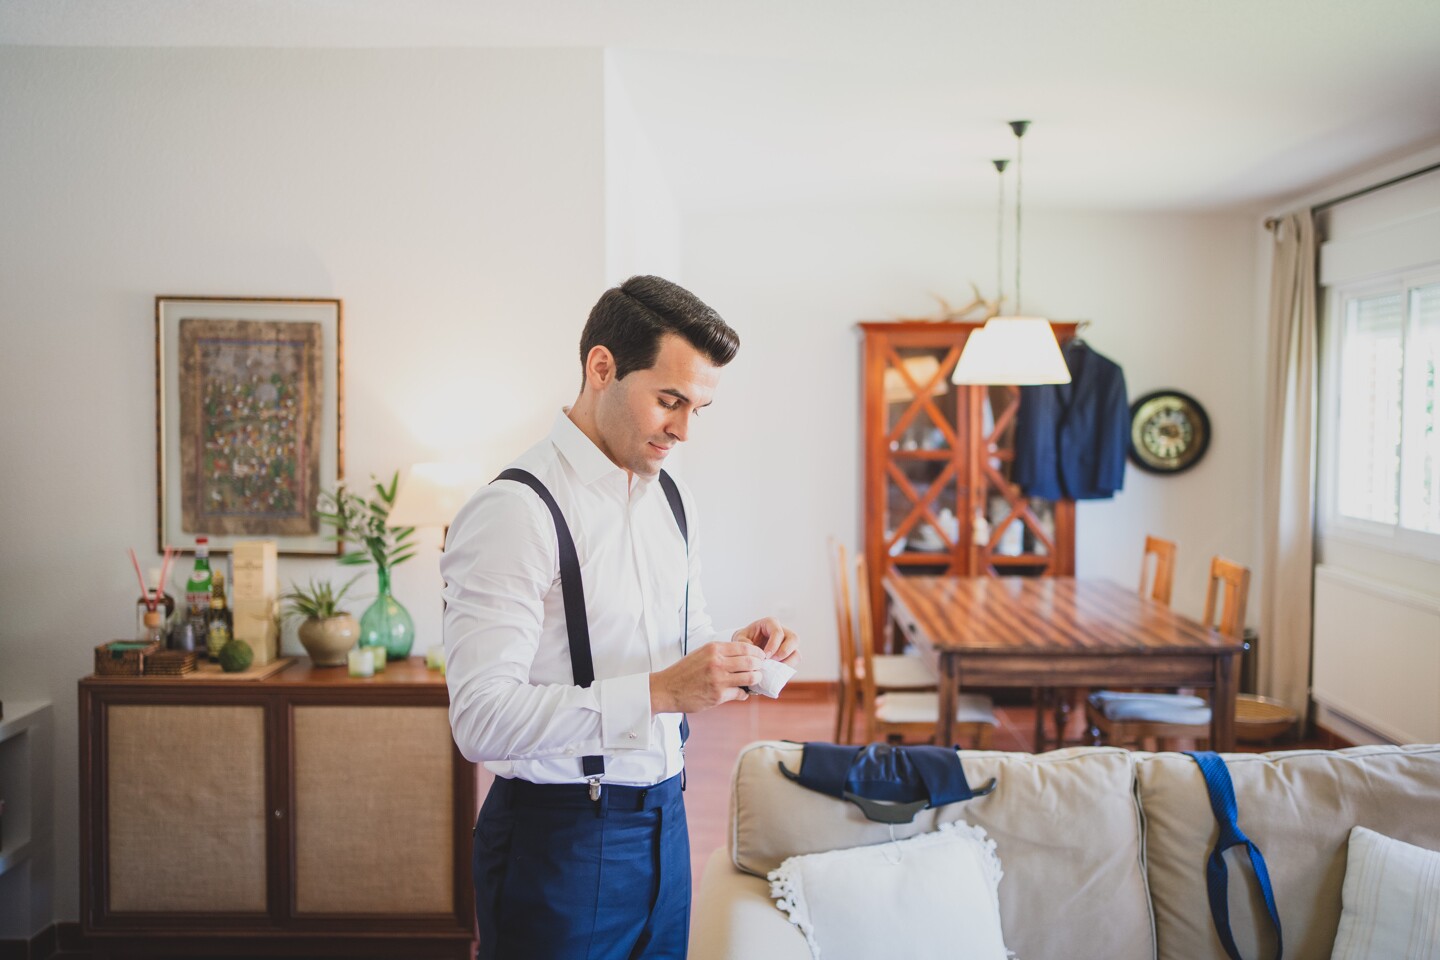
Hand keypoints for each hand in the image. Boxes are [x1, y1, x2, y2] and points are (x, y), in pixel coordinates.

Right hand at [650, 641, 764, 713]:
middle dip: (760, 666)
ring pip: (750, 678)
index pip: (745, 647)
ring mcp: (719, 679)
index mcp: (714, 649)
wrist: (666, 689)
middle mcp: (717, 662)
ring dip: (756, 679)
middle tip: (760, 669)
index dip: (757, 652)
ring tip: (754, 680)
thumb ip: (721, 653)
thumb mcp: (701, 653)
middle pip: (751, 661)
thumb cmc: (684, 671)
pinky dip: (744, 693)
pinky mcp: (718, 695)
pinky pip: (741, 693)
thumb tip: (743, 656)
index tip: (761, 657)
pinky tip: (741, 692)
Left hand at [733, 617, 799, 667]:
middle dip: (784, 652)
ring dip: (787, 662)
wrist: (746, 647)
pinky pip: (794, 662)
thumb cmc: (744, 640)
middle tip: (772, 661)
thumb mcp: (739, 639)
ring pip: (796, 652)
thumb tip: (756, 654)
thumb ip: (744, 644)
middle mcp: (783, 631)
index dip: (773, 645)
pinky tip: (775, 671)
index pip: (778, 632)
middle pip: (794, 639)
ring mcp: (788, 644)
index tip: (765, 656)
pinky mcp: (790, 654)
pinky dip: (786, 668)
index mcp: (770, 623)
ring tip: (774, 668)